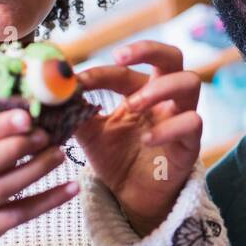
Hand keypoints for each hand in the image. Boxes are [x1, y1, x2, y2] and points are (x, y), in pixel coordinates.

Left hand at [72, 40, 202, 236]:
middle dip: (148, 49)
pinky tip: (146, 139)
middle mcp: (165, 99)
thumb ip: (76, 112)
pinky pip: (192, 123)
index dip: (100, 72)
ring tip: (133, 104)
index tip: (76, 81)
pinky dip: (169, 127)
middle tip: (119, 58)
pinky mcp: (191, 143)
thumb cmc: (116, 159)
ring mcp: (181, 117)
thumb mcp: (90, 134)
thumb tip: (53, 91)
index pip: (124, 70)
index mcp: (140, 91)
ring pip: (190, 83)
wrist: (132, 196)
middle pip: (172, 56)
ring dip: (160, 88)